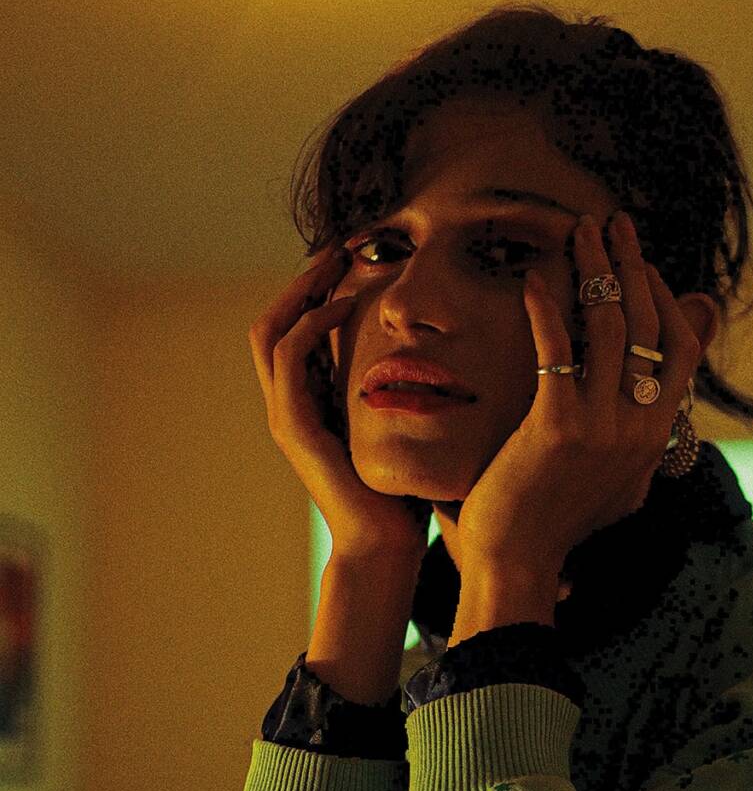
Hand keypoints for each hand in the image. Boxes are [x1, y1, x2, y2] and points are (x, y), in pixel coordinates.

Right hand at [248, 246, 432, 562]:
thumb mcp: (403, 431)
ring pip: (270, 331)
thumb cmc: (402, 494)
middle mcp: (292, 404)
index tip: (356, 258)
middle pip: (277, 321)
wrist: (384, 546)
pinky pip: (288, 358)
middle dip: (305, 280)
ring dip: (302, 290)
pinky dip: (312, 323)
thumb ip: (404, 395)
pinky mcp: (292, 426)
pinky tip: (345, 303)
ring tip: (338, 261)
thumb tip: (443, 361)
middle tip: (340, 245)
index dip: (319, 291)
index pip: (302, 330)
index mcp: (314, 403)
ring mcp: (286, 414)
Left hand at [454, 211, 702, 573]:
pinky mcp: (556, 427)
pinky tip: (533, 279)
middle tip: (615, 223)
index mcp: (655, 437)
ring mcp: (601, 427)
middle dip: (635, 265)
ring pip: (613, 326)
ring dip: (596, 269)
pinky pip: (559, 350)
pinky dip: (548, 308)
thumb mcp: (622, 489)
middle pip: (651, 324)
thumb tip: (668, 424)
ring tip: (580, 230)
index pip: (681, 349)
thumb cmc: (559, 524)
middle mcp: (639, 428)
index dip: (666, 298)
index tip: (643, 264)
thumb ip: (648, 450)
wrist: (517, 561)